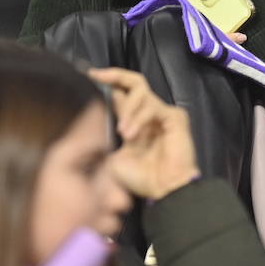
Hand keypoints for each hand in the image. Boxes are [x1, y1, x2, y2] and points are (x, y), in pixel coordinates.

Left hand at [90, 66, 200, 199]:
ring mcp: (162, 113)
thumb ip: (109, 131)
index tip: (90, 75)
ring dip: (127, 110)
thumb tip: (97, 109)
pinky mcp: (174, 116)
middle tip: (98, 76)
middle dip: (114, 75)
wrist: (164, 191)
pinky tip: (132, 134)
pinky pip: (153, 107)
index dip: (107, 82)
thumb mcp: (114, 154)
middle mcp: (148, 113)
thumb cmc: (140, 178)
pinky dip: (139, 118)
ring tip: (123, 133)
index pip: (121, 93)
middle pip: (134, 82)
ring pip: (141, 93)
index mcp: (134, 121)